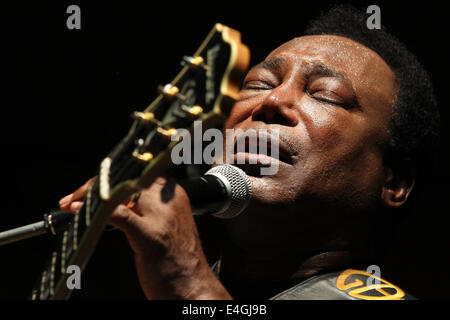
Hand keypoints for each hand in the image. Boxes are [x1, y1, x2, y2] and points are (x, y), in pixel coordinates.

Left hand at [59, 176, 230, 299]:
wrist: (193, 287)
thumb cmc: (178, 261)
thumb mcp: (166, 224)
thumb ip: (145, 208)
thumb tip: (112, 201)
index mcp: (174, 194)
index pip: (137, 172)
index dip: (108, 177)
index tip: (88, 188)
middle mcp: (169, 200)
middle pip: (127, 177)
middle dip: (95, 185)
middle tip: (73, 199)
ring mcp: (160, 217)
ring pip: (121, 192)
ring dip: (91, 197)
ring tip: (73, 206)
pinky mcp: (151, 237)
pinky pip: (120, 215)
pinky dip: (98, 212)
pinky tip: (84, 214)